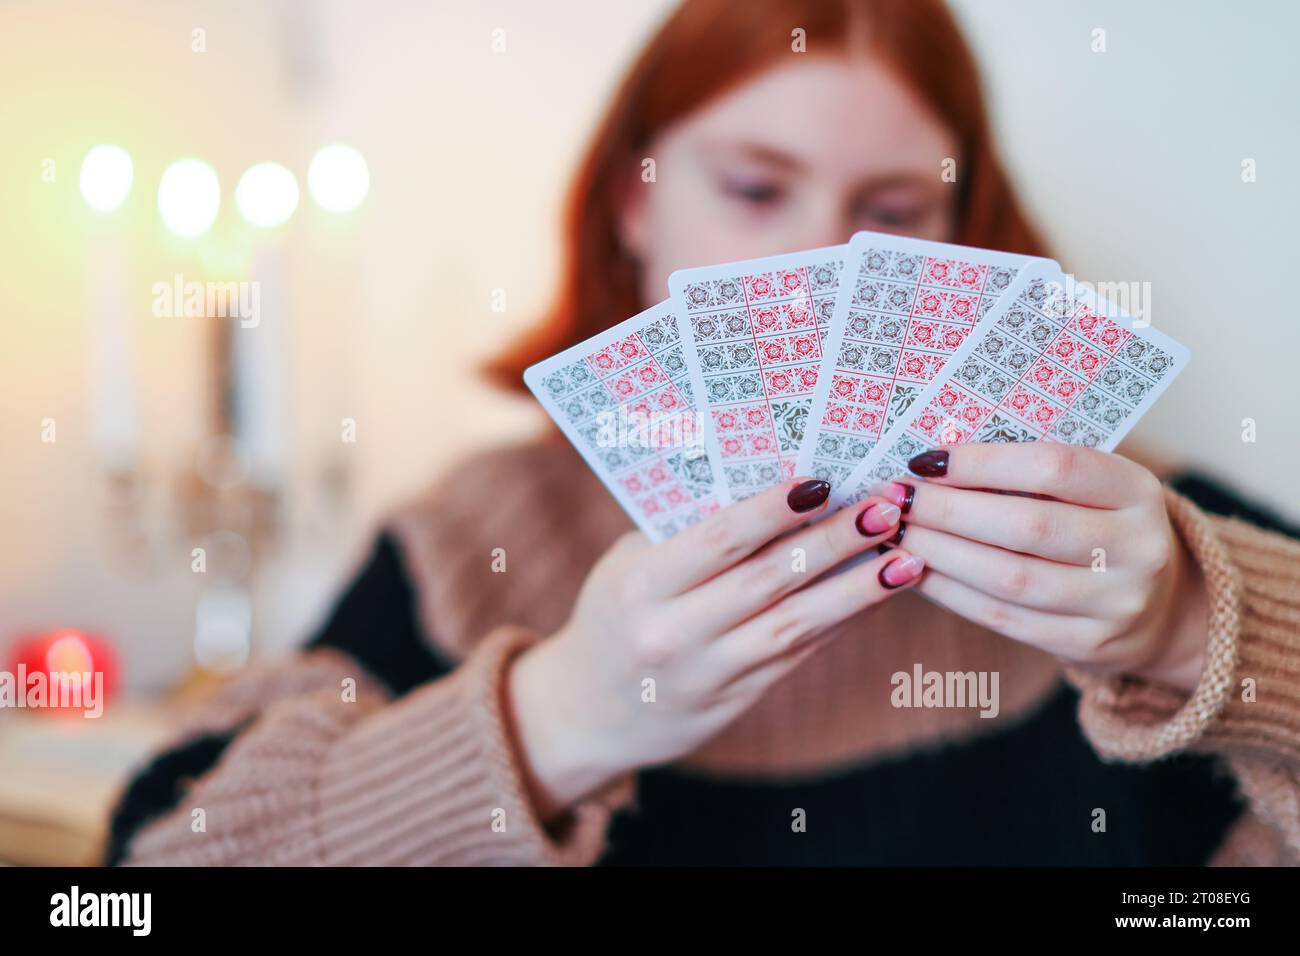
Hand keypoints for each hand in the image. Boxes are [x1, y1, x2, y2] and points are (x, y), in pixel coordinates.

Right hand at [507, 478, 922, 820]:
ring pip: (796, 624)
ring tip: (908, 556)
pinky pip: (799, 652)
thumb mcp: (631, 566)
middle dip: (834, 540)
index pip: (717, 540)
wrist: (591, 710)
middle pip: (769, 579)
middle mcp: (673, 633)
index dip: (773, 509)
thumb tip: (776, 482)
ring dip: (859, 588)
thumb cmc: (618, 612)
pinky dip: (843, 619)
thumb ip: (688, 533)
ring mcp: (708, 673)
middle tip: (887, 505)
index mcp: (640, 586)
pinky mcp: (737, 699)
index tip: (823, 479)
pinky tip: (879, 592)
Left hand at [872, 443, 1208, 695]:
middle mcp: (1137, 548)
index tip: (926, 460)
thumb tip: (933, 460)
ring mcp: (1115, 603)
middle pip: (1027, 525)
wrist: (1160, 607)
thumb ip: (1029, 471)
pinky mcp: (1086, 643)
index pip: (1055, 467)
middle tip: (896, 497)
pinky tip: (913, 570)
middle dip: (948, 509)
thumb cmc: (1100, 526)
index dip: (983, 463)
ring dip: (938, 552)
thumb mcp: (1091, 488)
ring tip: (895, 532)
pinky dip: (948, 591)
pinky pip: (1001, 617)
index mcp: (1138, 491)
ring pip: (1009, 577)